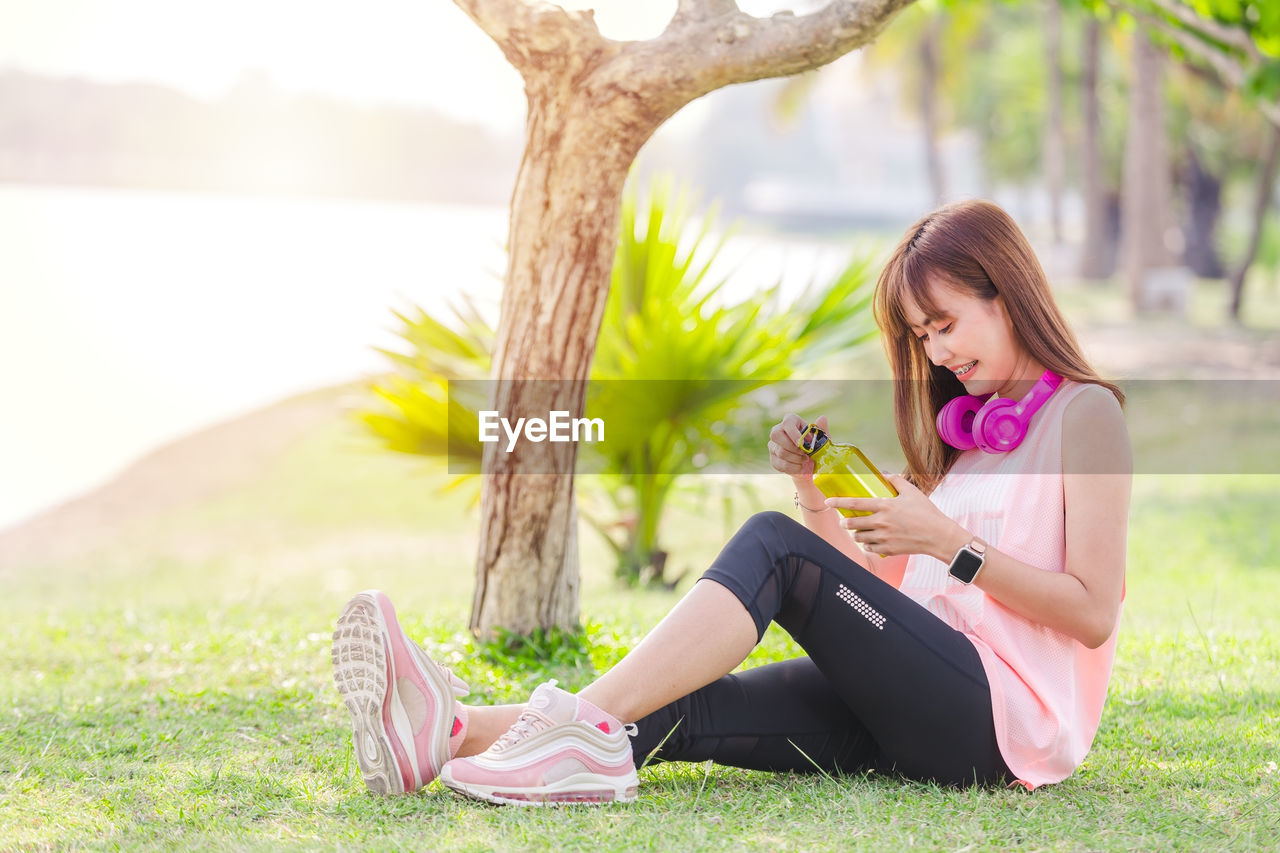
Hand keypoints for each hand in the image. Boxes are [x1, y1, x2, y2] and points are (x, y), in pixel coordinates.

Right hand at [768, 413, 825, 479]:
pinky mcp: (773, 459)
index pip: (787, 422)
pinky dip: (794, 468)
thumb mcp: (821, 439)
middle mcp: (778, 431)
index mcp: (791, 421)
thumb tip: (822, 418)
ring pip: (780, 452)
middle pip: (776, 435)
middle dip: (792, 447)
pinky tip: (800, 466)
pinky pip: (781, 464)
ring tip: (805, 459)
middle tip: (804, 453)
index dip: (793, 433)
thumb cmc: (815, 447)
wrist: (810, 464)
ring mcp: (773, 445)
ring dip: (796, 458)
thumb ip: (822, 429)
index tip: (802, 444)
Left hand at [824, 474, 967, 559]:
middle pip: (852, 523)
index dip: (838, 502)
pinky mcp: (888, 550)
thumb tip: (884, 474)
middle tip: (845, 521)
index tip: (828, 502)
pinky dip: (867, 544)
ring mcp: (883, 538)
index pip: (854, 504)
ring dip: (856, 533)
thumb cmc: (927, 512)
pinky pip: (869, 548)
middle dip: (845, 522)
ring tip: (859, 530)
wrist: (939, 536)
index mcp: (884, 506)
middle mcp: (881, 523)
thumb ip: (896, 481)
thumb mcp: (912, 492)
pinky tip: (871, 541)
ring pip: (858, 537)